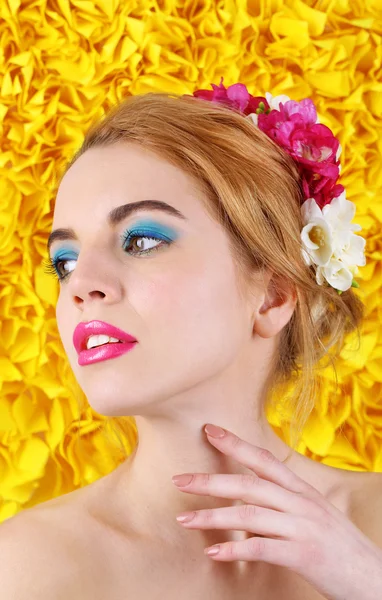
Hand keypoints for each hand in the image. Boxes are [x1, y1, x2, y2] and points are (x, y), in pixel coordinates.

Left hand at [171, 424, 381, 599]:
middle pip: (249, 484)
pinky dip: (235, 549)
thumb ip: (283, 505)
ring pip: (250, 514)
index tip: (208, 431)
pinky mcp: (305, 555)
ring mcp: (303, 527)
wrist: (375, 578)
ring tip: (184, 520)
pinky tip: (213, 551)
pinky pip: (263, 549)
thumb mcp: (314, 515)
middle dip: (211, 481)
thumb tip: (248, 505)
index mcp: (302, 490)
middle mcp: (301, 503)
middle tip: (179, 480)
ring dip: (212, 517)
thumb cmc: (340, 547)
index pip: (264, 459)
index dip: (235, 444)